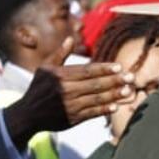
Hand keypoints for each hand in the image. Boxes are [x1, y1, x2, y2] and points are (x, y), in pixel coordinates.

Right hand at [3, 38, 135, 147]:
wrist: (28, 114)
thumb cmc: (38, 88)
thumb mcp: (44, 68)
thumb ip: (59, 55)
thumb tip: (70, 39)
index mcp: (60, 76)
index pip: (87, 71)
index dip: (104, 69)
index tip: (118, 67)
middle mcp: (66, 90)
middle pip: (95, 84)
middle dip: (114, 80)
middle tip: (130, 77)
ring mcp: (70, 106)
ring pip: (96, 99)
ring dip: (114, 95)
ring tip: (127, 90)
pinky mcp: (72, 119)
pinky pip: (92, 113)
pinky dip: (104, 110)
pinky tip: (115, 106)